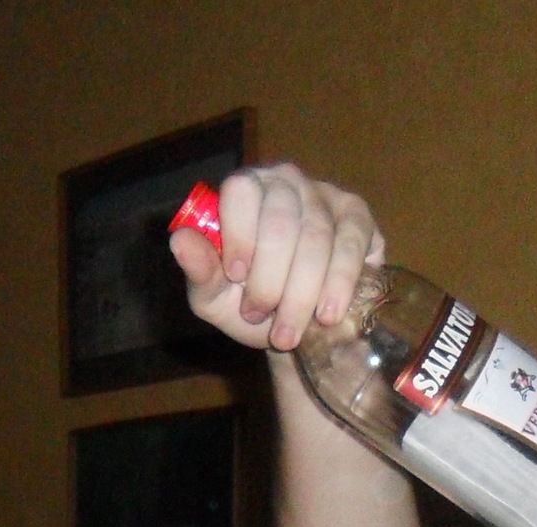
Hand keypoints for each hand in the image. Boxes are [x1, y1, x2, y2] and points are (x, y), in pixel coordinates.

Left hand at [167, 164, 383, 353]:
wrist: (297, 329)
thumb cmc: (248, 305)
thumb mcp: (214, 297)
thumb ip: (199, 270)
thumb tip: (179, 240)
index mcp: (245, 190)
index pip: (241, 191)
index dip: (239, 234)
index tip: (236, 276)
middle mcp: (286, 182)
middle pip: (279, 221)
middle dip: (268, 280)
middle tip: (258, 316)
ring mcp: (325, 195)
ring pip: (315, 238)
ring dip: (301, 293)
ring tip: (288, 334)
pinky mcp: (357, 218)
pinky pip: (350, 243)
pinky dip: (338, 283)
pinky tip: (327, 315)